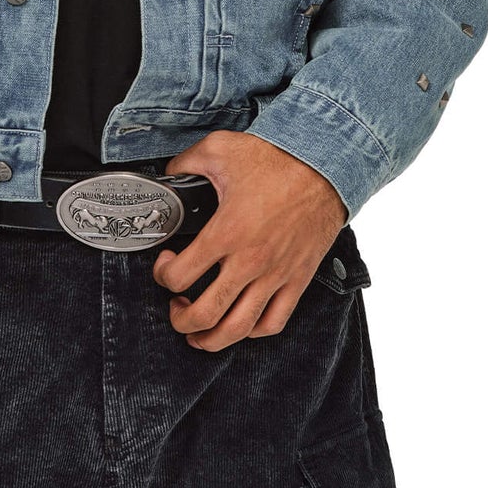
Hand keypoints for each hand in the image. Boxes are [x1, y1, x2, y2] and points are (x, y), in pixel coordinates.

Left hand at [151, 132, 348, 351]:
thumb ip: (185, 163)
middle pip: (206, 314)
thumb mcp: (218, 149)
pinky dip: (253, 332)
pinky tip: (240, 324)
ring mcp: (275, 275)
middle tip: (175, 308)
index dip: (162, 275)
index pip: (180, 275)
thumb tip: (168, 176)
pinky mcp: (297, 280)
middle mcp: (249, 261)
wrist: (324, 165)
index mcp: (226, 232)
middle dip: (181, 319)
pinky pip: (274, 322)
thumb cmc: (276, 158)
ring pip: (238, 328)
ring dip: (212, 339)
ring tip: (199, 333)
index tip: (166, 264)